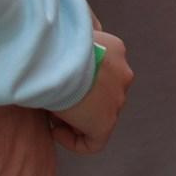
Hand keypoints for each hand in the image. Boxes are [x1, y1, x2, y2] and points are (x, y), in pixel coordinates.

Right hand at [52, 29, 131, 153]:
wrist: (59, 59)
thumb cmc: (56, 45)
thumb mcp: (67, 33)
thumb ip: (73, 40)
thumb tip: (65, 37)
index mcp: (116, 51)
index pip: (102, 71)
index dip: (79, 81)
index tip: (59, 82)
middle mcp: (123, 74)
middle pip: (102, 93)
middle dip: (79, 99)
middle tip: (54, 98)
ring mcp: (118, 99)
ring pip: (99, 115)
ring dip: (76, 117)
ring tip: (52, 112)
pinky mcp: (106, 123)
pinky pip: (95, 141)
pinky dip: (74, 140)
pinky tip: (55, 130)